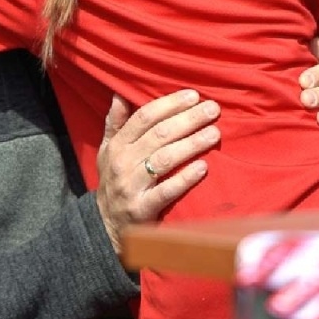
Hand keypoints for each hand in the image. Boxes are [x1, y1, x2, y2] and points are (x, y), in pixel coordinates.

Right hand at [92, 91, 217, 252]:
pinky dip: (185, 178)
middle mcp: (123, 163)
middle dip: (188, 119)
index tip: (193, 95)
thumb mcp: (107, 150)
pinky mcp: (142, 209)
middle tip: (212, 109)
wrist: (104, 226)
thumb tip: (120, 92)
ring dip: (192, 144)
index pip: (144, 117)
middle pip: (159, 135)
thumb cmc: (113, 181)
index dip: (170, 104)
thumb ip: (115, 122)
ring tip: (214, 134)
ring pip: (164, 159)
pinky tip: (203, 167)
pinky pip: (166, 191)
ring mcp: (132, 187)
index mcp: (117, 145)